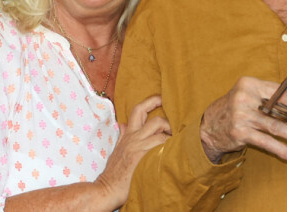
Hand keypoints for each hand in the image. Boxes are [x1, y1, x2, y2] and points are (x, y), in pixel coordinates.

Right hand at [95, 95, 169, 209]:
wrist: (107, 189)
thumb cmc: (114, 173)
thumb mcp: (117, 150)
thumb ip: (122, 136)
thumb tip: (123, 124)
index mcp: (128, 135)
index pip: (138, 110)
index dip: (151, 101)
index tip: (162, 97)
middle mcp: (133, 137)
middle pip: (148, 115)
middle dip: (163, 112)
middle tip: (177, 118)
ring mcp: (137, 146)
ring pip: (158, 127)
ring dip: (171, 130)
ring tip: (179, 138)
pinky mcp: (142, 157)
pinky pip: (160, 145)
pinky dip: (170, 145)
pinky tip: (176, 149)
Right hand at [199, 76, 286, 163]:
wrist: (210, 125)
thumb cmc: (234, 109)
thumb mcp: (250, 97)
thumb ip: (273, 97)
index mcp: (248, 84)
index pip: (278, 92)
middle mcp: (244, 96)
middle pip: (278, 110)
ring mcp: (241, 114)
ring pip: (274, 126)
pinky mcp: (239, 131)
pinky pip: (264, 141)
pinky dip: (279, 148)